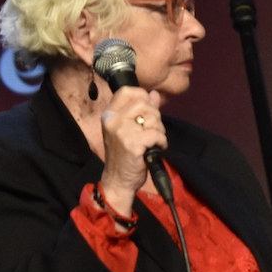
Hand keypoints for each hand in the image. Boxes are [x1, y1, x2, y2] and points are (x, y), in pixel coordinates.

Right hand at [98, 85, 166, 217]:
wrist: (118, 180)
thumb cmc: (124, 155)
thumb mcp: (128, 130)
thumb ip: (141, 110)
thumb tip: (154, 94)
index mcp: (109, 115)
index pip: (127, 91)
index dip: (142, 96)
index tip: (148, 110)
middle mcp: (113, 120)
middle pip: (143, 103)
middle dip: (155, 116)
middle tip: (152, 131)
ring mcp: (121, 131)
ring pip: (152, 118)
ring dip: (159, 130)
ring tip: (152, 141)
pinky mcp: (132, 143)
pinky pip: (156, 133)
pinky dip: (161, 141)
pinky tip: (156, 148)